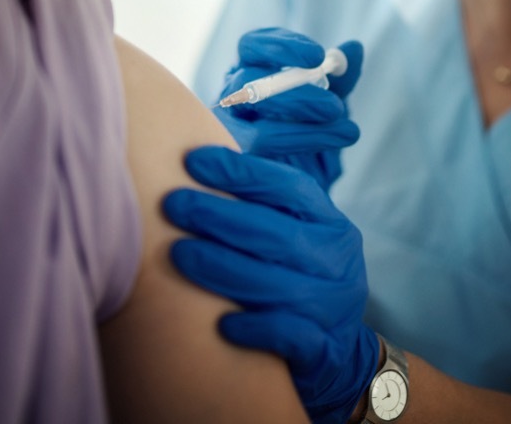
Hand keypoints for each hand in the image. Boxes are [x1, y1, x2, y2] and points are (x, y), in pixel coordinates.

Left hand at [164, 145, 378, 423]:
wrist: (336, 351)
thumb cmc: (298, 277)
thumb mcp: (295, 235)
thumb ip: (260, 208)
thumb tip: (195, 163)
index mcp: (329, 222)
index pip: (289, 188)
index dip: (242, 172)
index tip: (194, 160)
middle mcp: (336, 259)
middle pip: (277, 234)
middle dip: (220, 217)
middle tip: (173, 204)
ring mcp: (332, 304)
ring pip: (277, 285)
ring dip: (224, 268)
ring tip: (178, 254)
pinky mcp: (324, 348)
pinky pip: (288, 335)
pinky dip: (255, 328)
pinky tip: (220, 324)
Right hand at [214, 27, 362, 189]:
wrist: (300, 187)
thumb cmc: (308, 132)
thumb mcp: (328, 103)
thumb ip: (340, 77)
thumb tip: (354, 48)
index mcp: (249, 71)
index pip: (252, 46)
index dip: (282, 47)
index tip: (317, 56)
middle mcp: (232, 98)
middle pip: (248, 83)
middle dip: (296, 94)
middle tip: (334, 107)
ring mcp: (227, 134)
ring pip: (255, 129)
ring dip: (304, 132)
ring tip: (344, 134)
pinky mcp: (236, 167)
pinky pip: (261, 165)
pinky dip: (297, 161)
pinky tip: (322, 163)